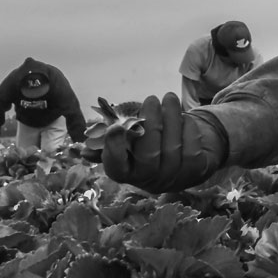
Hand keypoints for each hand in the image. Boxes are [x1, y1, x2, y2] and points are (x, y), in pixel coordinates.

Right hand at [102, 92, 228, 191]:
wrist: (185, 158)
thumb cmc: (148, 146)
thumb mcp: (128, 145)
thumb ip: (108, 143)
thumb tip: (82, 151)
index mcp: (127, 173)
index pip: (116, 167)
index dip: (114, 149)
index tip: (115, 126)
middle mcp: (149, 180)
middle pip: (148, 154)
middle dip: (151, 123)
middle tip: (151, 99)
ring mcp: (173, 178)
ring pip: (172, 148)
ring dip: (172, 118)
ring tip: (169, 97)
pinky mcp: (195, 172)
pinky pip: (192, 148)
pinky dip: (189, 129)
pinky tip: (185, 117)